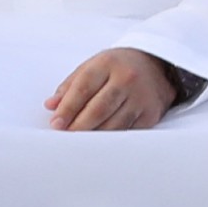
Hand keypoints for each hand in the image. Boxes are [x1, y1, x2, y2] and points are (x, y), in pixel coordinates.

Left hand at [45, 48, 176, 130]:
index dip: (67, 108)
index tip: (55, 123)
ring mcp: (141, 98)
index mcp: (106, 64)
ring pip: (114, 124)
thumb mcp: (91, 66)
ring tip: (78, 142)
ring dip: (94, 135)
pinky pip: (128, 131)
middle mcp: (126, 80)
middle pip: (98, 109)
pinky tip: (99, 142)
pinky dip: (111, 138)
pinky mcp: (151, 114)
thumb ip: (69, 86)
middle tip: (65, 135)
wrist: (156, 66)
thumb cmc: (116, 67)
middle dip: (78, 125)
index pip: (83, 88)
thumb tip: (51, 106)